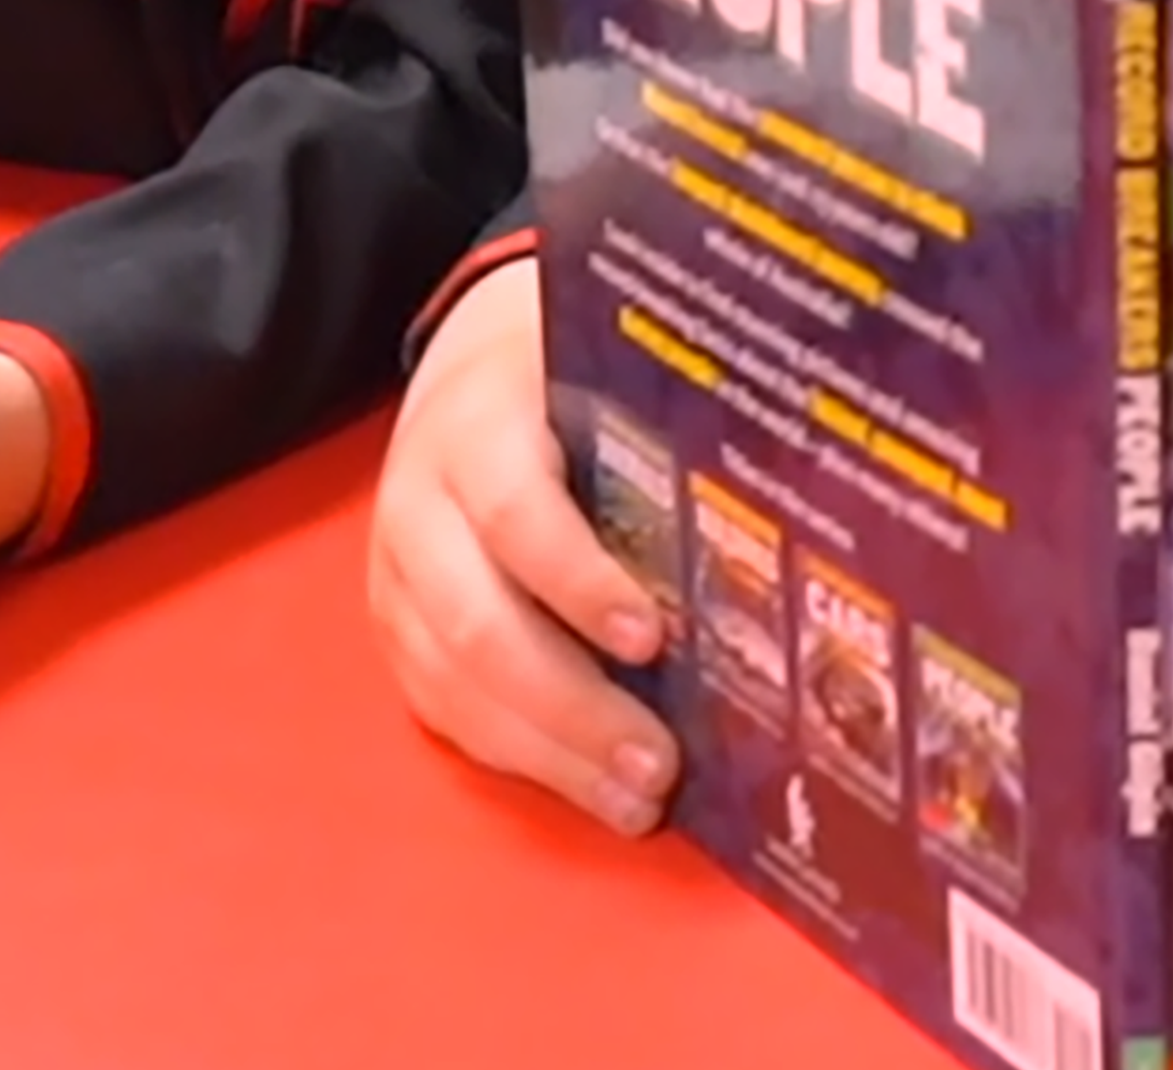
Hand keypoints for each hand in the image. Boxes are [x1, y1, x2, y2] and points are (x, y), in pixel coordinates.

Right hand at [369, 265, 677, 828]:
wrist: (466, 373)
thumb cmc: (564, 380)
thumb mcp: (603, 372)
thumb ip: (663, 428)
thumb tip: (777, 506)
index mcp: (476, 428)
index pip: (516, 514)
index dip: (580, 581)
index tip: (653, 637)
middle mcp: (419, 507)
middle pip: (478, 624)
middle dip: (571, 705)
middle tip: (657, 762)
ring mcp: (396, 576)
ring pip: (452, 684)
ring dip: (547, 753)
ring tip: (634, 798)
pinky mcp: (395, 629)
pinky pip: (442, 708)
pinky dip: (517, 754)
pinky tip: (585, 783)